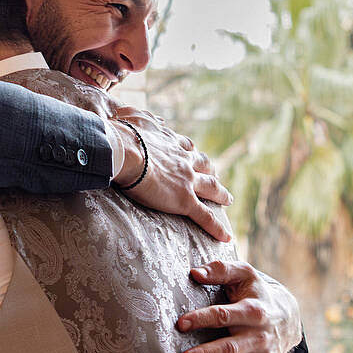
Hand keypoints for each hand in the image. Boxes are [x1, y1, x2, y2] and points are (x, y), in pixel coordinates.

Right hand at [110, 106, 232, 241]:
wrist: (124, 151)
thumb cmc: (124, 135)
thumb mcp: (134, 118)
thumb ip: (141, 117)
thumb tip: (139, 115)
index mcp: (172, 143)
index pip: (186, 147)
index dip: (190, 152)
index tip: (192, 154)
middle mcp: (184, 160)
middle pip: (204, 165)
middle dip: (210, 170)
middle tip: (215, 175)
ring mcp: (188, 181)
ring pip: (211, 188)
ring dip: (221, 194)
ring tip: (228, 199)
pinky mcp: (185, 201)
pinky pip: (204, 217)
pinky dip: (217, 227)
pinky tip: (226, 237)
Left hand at [176, 261, 306, 352]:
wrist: (289, 316)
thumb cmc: (256, 293)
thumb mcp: (244, 274)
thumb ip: (220, 270)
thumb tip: (193, 272)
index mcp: (254, 312)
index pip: (225, 315)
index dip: (203, 318)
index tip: (181, 323)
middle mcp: (260, 339)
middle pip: (230, 348)